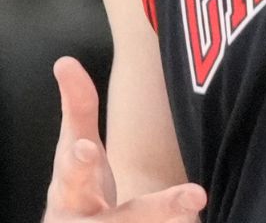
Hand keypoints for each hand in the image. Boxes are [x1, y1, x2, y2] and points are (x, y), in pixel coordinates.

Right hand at [45, 57, 206, 221]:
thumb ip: (76, 108)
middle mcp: (85, 221)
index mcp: (69, 188)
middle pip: (119, 219)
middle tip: (194, 196)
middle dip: (153, 210)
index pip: (73, 173)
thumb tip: (64, 60)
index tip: (86, 148)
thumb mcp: (73, 148)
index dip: (79, 161)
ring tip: (201, 209)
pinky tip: (196, 219)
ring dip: (172, 220)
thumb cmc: (77, 186)